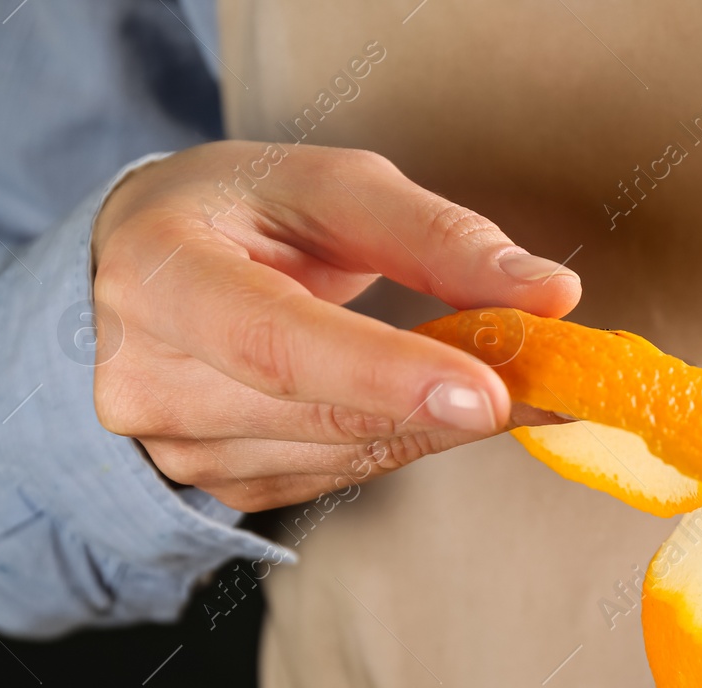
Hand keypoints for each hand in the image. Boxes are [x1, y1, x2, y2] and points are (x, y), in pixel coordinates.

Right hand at [89, 141, 580, 510]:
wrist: (144, 269)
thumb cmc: (239, 210)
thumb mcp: (329, 186)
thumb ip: (438, 238)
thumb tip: (552, 295)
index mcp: (158, 275)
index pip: (278, 343)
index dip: (387, 376)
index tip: (491, 393)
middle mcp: (147, 377)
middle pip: (325, 414)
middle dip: (450, 402)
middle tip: (557, 382)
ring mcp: (176, 447)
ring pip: (347, 455)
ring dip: (443, 423)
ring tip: (514, 383)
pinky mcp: (223, 487)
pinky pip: (344, 474)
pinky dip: (409, 438)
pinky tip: (441, 404)